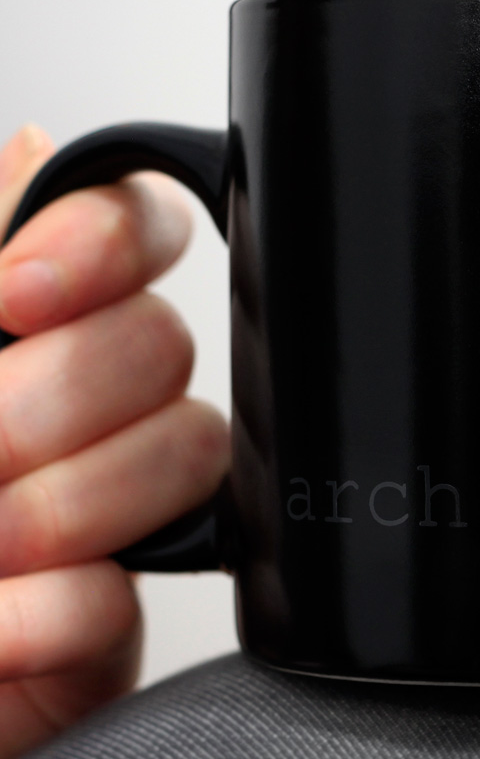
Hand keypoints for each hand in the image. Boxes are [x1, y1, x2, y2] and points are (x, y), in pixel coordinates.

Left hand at [0, 123, 229, 758]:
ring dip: (60, 509)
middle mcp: (78, 400)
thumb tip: (39, 145)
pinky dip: (50, 613)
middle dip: (56, 400)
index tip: (13, 295)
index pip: (135, 229)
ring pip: (184, 452)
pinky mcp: (114, 609)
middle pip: (166, 342)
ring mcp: (110, 503)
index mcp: (22, 324)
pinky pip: (129, 592)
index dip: (104, 244)